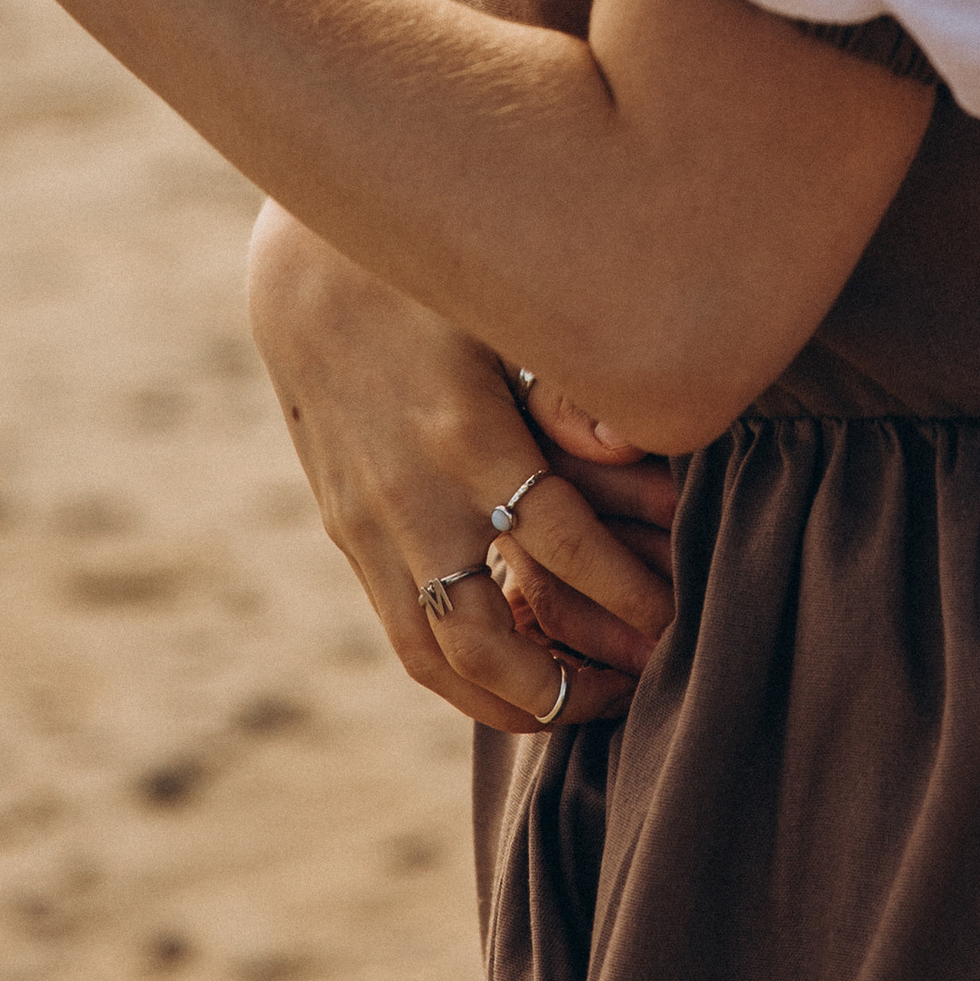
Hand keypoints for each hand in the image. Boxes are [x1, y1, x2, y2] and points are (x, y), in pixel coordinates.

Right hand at [245, 204, 675, 736]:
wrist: (305, 274)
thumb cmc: (432, 276)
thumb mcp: (506, 307)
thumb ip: (571, 382)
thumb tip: (637, 446)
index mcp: (464, 432)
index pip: (558, 541)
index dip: (625, 593)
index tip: (675, 618)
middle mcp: (410, 495)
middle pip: (481, 637)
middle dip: (562, 684)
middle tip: (638, 686)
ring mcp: (367, 524)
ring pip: (433, 657)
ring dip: (507, 702)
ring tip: (580, 706)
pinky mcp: (346, 532)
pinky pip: (402, 632)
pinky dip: (458, 674)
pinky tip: (511, 675)